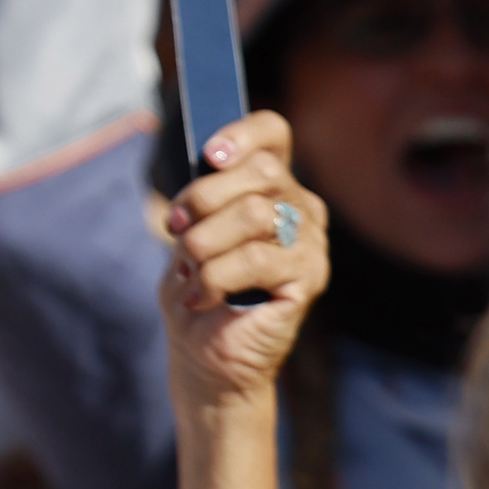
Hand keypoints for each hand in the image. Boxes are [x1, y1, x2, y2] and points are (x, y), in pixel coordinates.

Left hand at [158, 112, 326, 408]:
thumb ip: (202, 196)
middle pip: (260, 172)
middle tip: (176, 228)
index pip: (273, 134)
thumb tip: (208, 162)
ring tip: (190, 270)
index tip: (209, 153)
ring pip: (254, 214)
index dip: (243, 133)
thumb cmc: (196, 289)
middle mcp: (301, 207)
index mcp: (272, 186)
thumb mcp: (189, 231)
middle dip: (203, 197)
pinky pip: (257, 259)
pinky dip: (216, 277)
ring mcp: (311, 243)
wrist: (205, 355)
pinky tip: (203, 297)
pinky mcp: (309, 278)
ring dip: (204, 243)